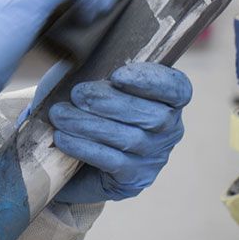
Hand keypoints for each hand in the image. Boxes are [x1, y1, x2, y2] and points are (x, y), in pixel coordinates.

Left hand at [48, 62, 191, 203]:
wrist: (75, 159)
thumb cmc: (89, 111)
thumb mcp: (96, 85)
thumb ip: (99, 71)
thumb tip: (81, 60)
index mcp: (169, 101)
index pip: (178, 89)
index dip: (152, 81)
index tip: (117, 75)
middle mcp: (170, 131)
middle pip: (153, 116)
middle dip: (110, 102)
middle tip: (77, 94)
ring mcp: (155, 158)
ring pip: (130, 139)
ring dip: (90, 124)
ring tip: (60, 115)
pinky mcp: (134, 179)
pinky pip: (113, 161)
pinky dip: (85, 147)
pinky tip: (63, 138)